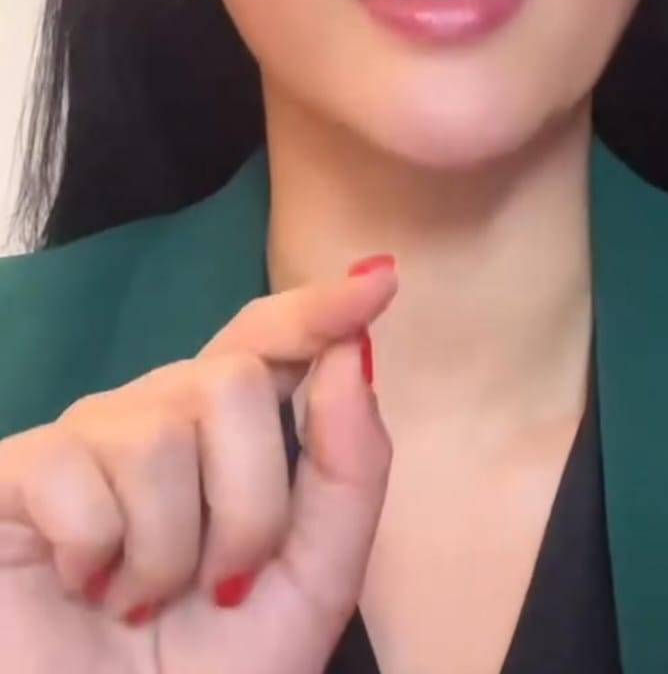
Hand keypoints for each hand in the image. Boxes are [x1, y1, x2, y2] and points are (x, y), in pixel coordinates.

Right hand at [0, 259, 398, 672]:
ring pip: (162, 432)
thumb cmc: (210, 668)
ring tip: (141, 601)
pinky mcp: (19, 472)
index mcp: (230, 432)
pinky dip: (96, 557)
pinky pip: (78, 476)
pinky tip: (83, 585)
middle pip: (234, 382)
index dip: (316, 307)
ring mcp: (87, 439)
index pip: (268, 338)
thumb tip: (355, 353)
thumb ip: (348, 472)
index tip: (380, 284)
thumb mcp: (312, 581)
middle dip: (248, 506)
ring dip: (169, 553)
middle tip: (217, 585)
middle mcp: (159, 414)